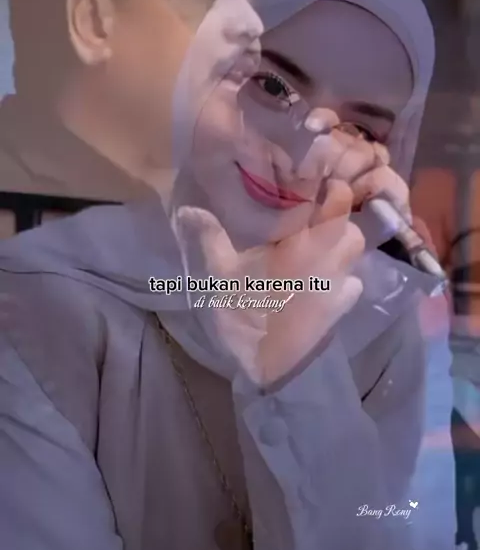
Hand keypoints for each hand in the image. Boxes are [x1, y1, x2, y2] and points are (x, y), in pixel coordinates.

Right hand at [175, 178, 363, 386]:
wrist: (273, 367)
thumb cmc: (247, 315)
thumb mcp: (223, 274)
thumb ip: (211, 237)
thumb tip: (187, 209)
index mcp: (302, 240)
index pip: (331, 199)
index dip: (325, 186)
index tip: (308, 182)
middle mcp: (329, 256)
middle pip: (348, 222)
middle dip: (335, 214)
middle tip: (310, 214)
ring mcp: (340, 281)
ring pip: (355, 248)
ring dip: (341, 241)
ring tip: (318, 243)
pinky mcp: (343, 305)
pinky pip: (353, 279)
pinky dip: (344, 274)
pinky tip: (325, 278)